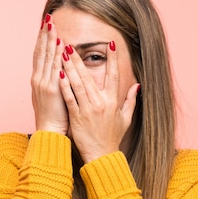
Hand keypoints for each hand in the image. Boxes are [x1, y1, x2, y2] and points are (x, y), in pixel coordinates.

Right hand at [31, 15, 67, 134]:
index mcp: (39, 80)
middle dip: (44, 34)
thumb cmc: (55, 117)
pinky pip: (54, 68)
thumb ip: (55, 82)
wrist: (50, 132)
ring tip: (51, 25)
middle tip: (47, 18)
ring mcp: (43, 83)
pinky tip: (59, 44)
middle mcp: (38, 79)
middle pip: (40, 52)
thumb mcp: (52, 97)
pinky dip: (56, 55)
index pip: (39, 55)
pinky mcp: (51, 89)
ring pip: (46, 57)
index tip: (45, 26)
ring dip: (49, 40)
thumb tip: (61, 72)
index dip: (41, 40)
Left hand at [59, 41, 139, 162]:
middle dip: (79, 59)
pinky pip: (70, 98)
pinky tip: (59, 74)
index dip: (112, 59)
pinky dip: (64, 86)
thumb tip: (138, 85)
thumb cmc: (113, 137)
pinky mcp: (77, 117)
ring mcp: (88, 109)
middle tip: (71, 45)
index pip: (113, 75)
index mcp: (113, 101)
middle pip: (89, 76)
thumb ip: (130, 100)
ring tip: (62, 54)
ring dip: (69, 68)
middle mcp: (101, 103)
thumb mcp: (126, 119)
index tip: (110, 43)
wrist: (102, 155)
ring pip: (78, 84)